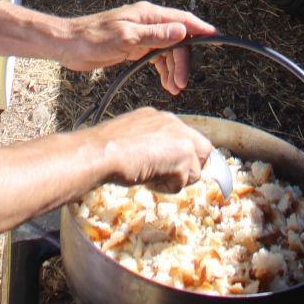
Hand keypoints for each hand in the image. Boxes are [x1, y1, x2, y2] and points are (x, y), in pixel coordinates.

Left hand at [63, 2, 214, 92]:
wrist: (68, 45)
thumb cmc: (92, 39)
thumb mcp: (125, 38)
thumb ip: (155, 35)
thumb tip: (183, 31)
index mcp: (148, 15)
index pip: (182, 20)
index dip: (200, 30)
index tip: (217, 39)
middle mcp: (148, 22)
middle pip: (178, 39)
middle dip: (183, 61)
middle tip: (181, 84)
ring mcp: (141, 34)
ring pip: (168, 50)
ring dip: (173, 68)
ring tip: (174, 89)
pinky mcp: (134, 47)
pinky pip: (156, 57)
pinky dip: (162, 69)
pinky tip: (165, 83)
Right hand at [96, 107, 213, 189]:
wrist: (103, 152)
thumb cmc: (106, 149)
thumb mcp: (130, 139)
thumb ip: (148, 144)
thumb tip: (154, 161)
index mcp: (158, 117)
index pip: (184, 137)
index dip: (178, 157)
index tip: (165, 167)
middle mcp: (173, 122)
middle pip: (200, 150)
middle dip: (187, 167)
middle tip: (163, 176)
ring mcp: (181, 137)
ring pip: (194, 170)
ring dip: (174, 179)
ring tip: (149, 176)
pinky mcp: (184, 154)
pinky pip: (183, 181)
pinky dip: (167, 187)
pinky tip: (149, 180)